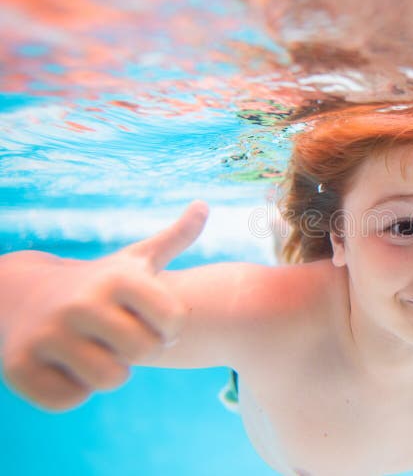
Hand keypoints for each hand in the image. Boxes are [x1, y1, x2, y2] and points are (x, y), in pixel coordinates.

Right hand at [1, 200, 208, 410]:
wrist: (18, 293)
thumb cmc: (98, 283)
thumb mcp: (135, 259)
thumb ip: (175, 238)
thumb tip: (203, 205)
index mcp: (118, 278)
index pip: (174, 323)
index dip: (167, 329)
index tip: (150, 320)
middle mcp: (82, 303)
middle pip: (143, 353)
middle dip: (137, 351)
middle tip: (118, 336)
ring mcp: (47, 334)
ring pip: (108, 379)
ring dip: (106, 371)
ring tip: (93, 349)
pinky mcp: (18, 365)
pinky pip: (68, 399)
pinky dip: (71, 389)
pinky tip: (63, 364)